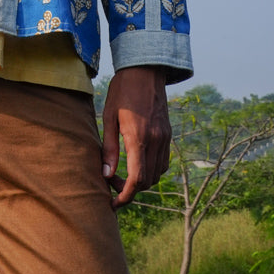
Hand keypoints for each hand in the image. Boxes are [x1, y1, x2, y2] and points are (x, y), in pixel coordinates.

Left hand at [100, 65, 170, 208]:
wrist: (145, 70)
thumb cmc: (122, 90)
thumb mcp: (109, 117)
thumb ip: (108, 148)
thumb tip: (105, 174)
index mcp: (138, 137)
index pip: (136, 179)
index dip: (125, 196)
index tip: (113, 203)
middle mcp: (155, 141)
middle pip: (148, 180)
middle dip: (130, 189)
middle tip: (111, 181)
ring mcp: (164, 138)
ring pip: (157, 174)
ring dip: (141, 181)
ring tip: (122, 173)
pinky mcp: (167, 134)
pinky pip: (163, 162)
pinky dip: (151, 170)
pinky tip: (137, 162)